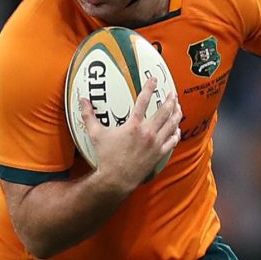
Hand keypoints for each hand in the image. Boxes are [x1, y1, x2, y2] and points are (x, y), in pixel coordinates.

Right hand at [82, 77, 181, 193]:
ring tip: (178, 106)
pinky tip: (177, 129)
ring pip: (171, 125)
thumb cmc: (106, 157)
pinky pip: (172, 141)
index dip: (150, 88)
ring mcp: (155, 144)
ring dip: (176, 114)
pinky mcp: (159, 154)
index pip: (143, 101)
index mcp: (133, 125)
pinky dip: (176, 133)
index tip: (154, 79)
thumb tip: (82, 100)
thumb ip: (89, 116)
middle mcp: (147, 133)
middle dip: (170, 100)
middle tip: (173, 93)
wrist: (116, 179)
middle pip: (164, 111)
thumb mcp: (96, 135)